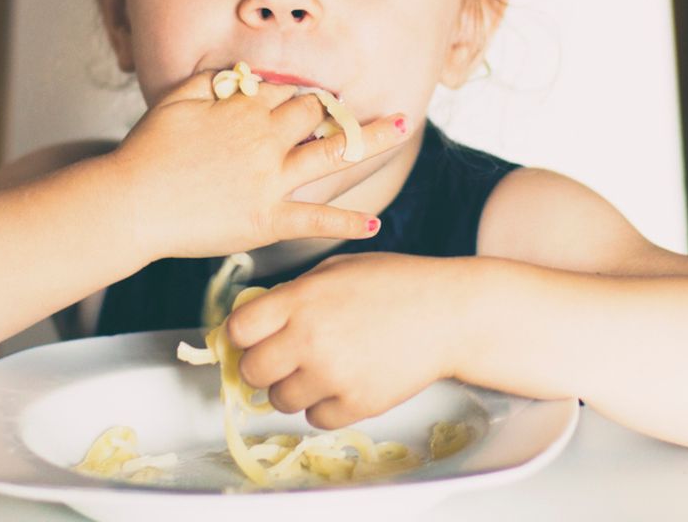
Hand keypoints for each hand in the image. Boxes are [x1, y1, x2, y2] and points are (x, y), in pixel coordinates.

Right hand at [112, 70, 411, 259]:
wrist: (132, 202)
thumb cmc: (148, 151)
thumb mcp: (175, 99)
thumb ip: (210, 80)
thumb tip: (239, 72)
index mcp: (246, 109)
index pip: (290, 92)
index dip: (304, 94)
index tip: (315, 99)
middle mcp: (266, 139)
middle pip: (320, 114)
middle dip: (346, 108)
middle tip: (376, 109)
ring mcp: (271, 180)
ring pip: (334, 152)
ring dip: (375, 137)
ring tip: (405, 126)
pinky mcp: (268, 220)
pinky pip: (315, 220)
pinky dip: (347, 223)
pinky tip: (374, 225)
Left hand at [225, 253, 462, 428]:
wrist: (449, 312)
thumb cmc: (395, 283)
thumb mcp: (337, 269)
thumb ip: (295, 292)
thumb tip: (259, 317)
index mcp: (300, 299)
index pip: (238, 330)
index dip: (242, 335)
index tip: (253, 337)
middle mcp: (309, 338)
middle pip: (251, 371)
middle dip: (262, 366)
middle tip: (281, 359)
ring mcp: (332, 375)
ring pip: (280, 400)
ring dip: (292, 388)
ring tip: (317, 370)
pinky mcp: (356, 404)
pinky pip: (315, 419)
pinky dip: (323, 406)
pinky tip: (341, 383)